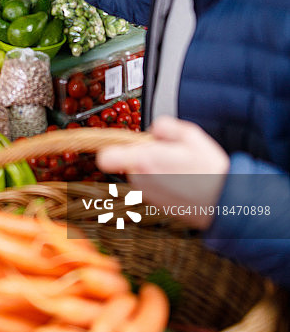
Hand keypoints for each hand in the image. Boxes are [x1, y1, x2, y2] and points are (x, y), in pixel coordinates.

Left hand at [96, 116, 229, 228]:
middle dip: (145, 155)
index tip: (119, 146)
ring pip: (141, 174)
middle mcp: (141, 180)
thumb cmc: (209, 169)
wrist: (224, 202)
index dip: (110, 150)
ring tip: (180, 169)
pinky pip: (151, 186)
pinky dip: (162, 183)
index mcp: (144, 160)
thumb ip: (165, 126)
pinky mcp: (156, 205)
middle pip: (129, 162)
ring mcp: (148, 195)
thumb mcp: (191, 134)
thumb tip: (153, 130)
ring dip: (154, 170)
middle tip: (171, 155)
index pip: (106, 157)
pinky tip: (182, 182)